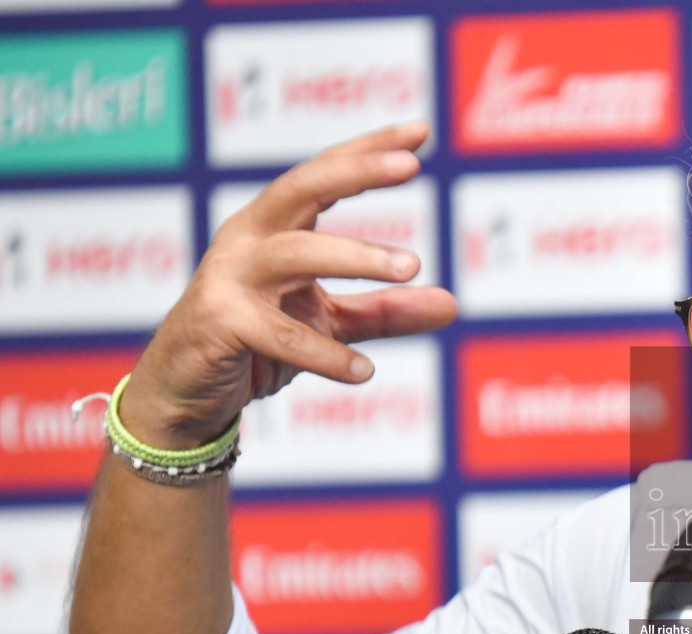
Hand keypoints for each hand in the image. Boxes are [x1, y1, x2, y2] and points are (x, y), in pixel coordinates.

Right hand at [119, 120, 456, 448]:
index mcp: (273, 227)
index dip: (369, 150)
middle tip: (411, 166)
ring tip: (412, 266)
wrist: (187, 393)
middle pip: (301, 188)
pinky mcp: (219, 322)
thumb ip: (386, 311)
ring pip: (295, 253)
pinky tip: (365, 371)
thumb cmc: (255, 344)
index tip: (421, 131)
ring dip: (355, 255)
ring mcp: (228, 278)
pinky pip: (279, 334)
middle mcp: (248, 240)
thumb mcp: (329, 323)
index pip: (324, 176)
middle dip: (355, 172)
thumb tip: (453, 305)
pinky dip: (326, 353)